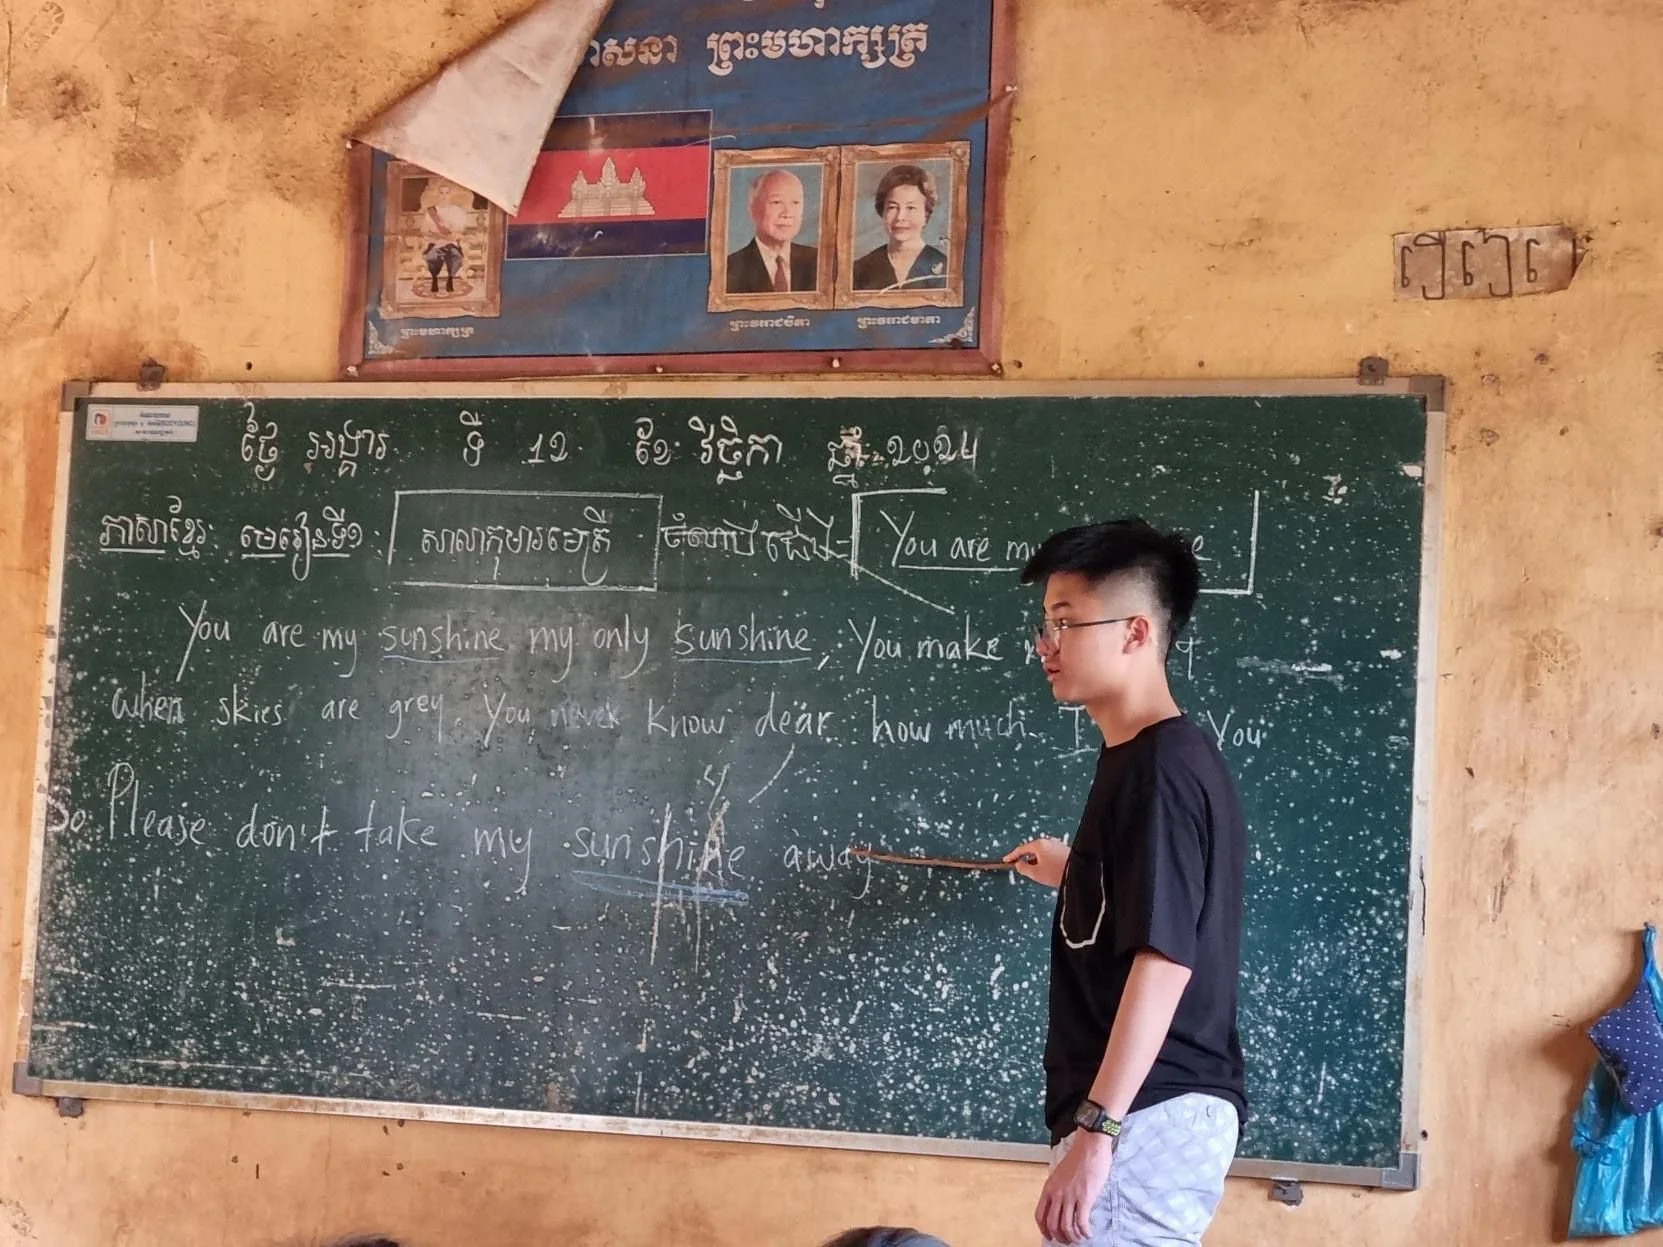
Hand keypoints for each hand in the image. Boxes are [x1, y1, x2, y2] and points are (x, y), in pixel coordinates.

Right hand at [1005, 837, 1068, 887]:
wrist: (1078, 873)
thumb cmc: (1057, 872)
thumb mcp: (1035, 873)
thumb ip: (1023, 868)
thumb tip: (1019, 864)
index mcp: (1039, 844)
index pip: (1021, 849)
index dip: (1012, 856)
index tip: (1006, 860)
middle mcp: (1048, 841)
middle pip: (1032, 850)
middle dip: (1027, 860)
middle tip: (1023, 869)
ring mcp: (1057, 844)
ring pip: (1041, 853)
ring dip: (1037, 862)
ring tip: (1039, 873)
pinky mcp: (1064, 850)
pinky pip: (1050, 854)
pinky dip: (1046, 861)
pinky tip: (1049, 870)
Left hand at [1036, 1129, 1113, 1243]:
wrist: (1091, 1145)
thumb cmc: (1079, 1156)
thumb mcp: (1060, 1173)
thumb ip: (1059, 1189)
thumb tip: (1063, 1204)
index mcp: (1049, 1187)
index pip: (1039, 1215)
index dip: (1044, 1229)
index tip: (1050, 1236)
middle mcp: (1057, 1194)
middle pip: (1052, 1224)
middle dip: (1060, 1237)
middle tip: (1068, 1240)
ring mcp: (1070, 1196)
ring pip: (1066, 1227)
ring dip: (1073, 1237)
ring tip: (1079, 1238)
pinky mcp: (1085, 1198)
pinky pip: (1081, 1222)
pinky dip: (1084, 1232)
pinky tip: (1088, 1233)